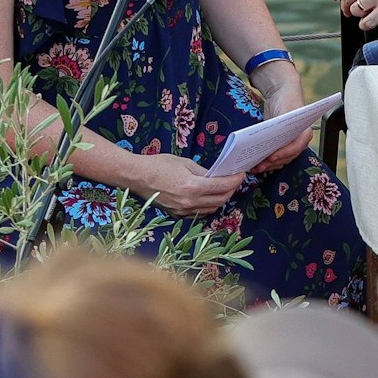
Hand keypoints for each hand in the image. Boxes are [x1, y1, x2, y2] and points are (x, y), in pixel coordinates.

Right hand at [131, 153, 245, 216]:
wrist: (136, 176)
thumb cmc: (158, 165)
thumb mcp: (185, 163)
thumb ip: (203, 172)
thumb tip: (216, 176)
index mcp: (193, 187)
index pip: (222, 187)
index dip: (235, 181)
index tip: (241, 174)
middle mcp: (189, 202)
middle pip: (220, 200)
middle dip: (231, 190)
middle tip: (234, 181)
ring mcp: (182, 210)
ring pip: (211, 209)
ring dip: (220, 199)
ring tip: (223, 188)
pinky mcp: (176, 214)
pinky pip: (198, 212)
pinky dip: (207, 205)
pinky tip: (208, 197)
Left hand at [253, 72, 310, 173]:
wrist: (282, 94)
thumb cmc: (286, 101)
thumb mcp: (284, 112)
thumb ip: (280, 126)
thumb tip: (270, 141)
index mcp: (305, 133)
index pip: (296, 147)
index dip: (283, 154)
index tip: (271, 157)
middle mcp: (300, 142)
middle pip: (287, 157)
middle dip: (273, 163)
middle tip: (259, 165)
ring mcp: (291, 145)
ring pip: (281, 160)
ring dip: (269, 165)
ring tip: (255, 167)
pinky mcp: (281, 145)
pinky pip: (276, 157)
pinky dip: (267, 162)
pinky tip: (256, 164)